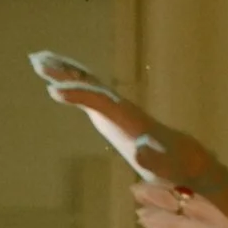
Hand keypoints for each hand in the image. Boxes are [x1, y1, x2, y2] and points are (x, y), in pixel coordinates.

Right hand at [30, 51, 218, 189]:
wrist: (188, 159)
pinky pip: (90, 94)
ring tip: (40, 60)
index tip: (54, 90)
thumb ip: (153, 158)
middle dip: (66, 74)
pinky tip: (59, 82)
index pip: (100, 102)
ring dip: (66, 72)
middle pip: (91, 85)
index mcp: (129, 119)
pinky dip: (74, 84)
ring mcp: (117, 110)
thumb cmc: (176, 166)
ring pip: (89, 85)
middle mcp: (121, 108)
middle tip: (39, 61)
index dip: (78, 95)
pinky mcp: (114, 115)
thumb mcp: (166, 167)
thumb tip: (140, 148)